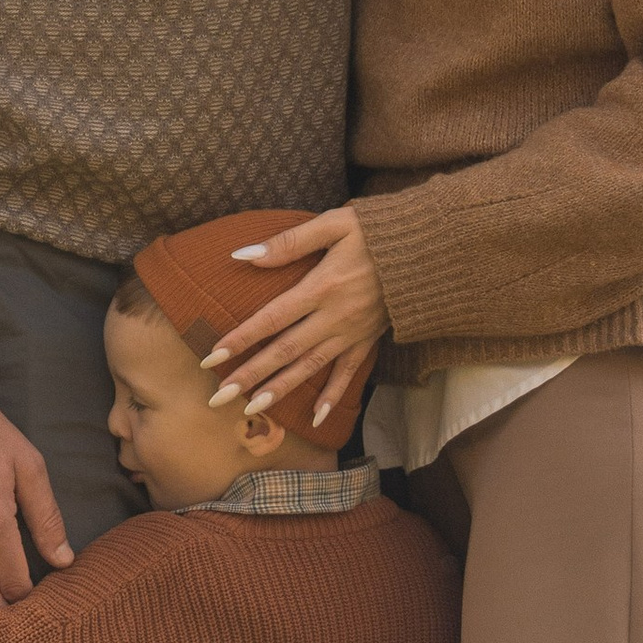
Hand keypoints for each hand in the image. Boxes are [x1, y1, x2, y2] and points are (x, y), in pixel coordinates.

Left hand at [204, 207, 388, 432]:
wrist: (431, 248)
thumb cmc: (378, 230)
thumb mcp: (334, 224)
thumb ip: (289, 242)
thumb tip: (243, 254)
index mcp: (321, 287)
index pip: (271, 318)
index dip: (241, 338)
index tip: (211, 358)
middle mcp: (334, 317)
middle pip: (285, 351)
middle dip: (250, 376)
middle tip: (218, 398)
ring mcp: (352, 333)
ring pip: (310, 368)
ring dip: (280, 390)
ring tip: (251, 411)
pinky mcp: (369, 341)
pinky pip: (349, 374)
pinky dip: (333, 397)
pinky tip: (316, 418)